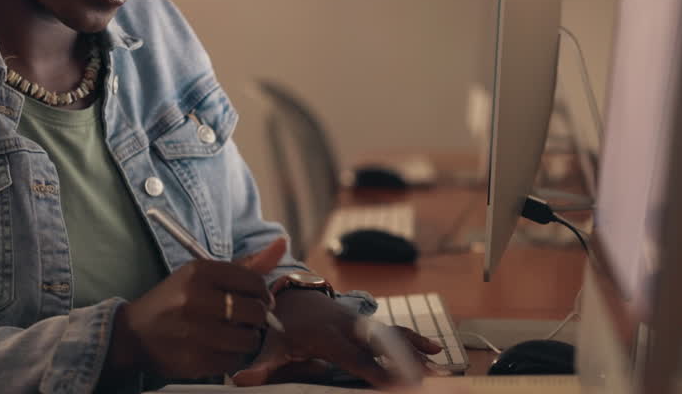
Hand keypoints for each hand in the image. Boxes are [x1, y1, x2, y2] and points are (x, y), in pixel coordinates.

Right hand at [106, 238, 286, 380]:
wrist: (133, 335)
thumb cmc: (172, 302)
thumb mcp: (201, 275)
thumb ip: (244, 265)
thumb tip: (281, 243)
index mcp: (198, 272)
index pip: (253, 281)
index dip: (261, 293)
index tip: (256, 299)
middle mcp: (195, 299)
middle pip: (255, 311)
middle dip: (256, 317)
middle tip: (244, 318)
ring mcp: (195, 331)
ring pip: (249, 339)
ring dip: (246, 338)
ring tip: (231, 333)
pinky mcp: (195, 359)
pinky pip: (234, 360)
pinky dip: (231, 356)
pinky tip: (217, 348)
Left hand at [232, 289, 442, 388]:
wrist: (289, 296)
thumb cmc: (282, 326)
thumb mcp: (271, 345)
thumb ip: (261, 365)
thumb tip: (241, 381)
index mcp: (327, 335)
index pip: (354, 357)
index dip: (374, 370)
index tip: (394, 384)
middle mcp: (348, 326)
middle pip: (381, 345)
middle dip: (405, 362)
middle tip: (428, 380)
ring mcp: (360, 322)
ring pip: (393, 337)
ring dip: (417, 353)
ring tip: (440, 371)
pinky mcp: (367, 323)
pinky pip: (394, 330)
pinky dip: (414, 339)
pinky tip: (435, 351)